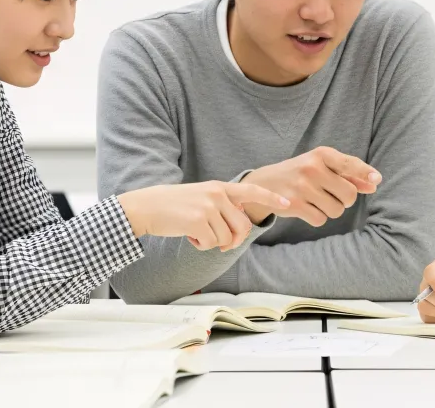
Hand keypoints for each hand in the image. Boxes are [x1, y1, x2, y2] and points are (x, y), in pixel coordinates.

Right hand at [119, 181, 289, 251]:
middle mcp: (217, 195)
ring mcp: (208, 207)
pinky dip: (202, 246)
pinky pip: (212, 244)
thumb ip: (222, 206)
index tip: (288, 203)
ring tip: (197, 233)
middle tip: (218, 242)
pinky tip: (190, 237)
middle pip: (243, 227)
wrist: (146, 206)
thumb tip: (240, 225)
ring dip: (213, 243)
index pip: (252, 191)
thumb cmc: (174, 206)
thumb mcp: (202, 198)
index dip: (271, 198)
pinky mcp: (198, 221)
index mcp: (220, 188)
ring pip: (227, 238)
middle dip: (233, 240)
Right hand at [241, 146, 380, 226]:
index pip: (349, 163)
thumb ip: (349, 175)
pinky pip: (321, 220)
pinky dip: (317, 217)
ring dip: (330, 210)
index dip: (364, 172)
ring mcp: (302, 187)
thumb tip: (374, 184)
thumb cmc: (302, 173)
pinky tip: (306, 207)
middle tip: (332, 195)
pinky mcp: (294, 205)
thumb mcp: (323, 167)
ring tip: (316, 200)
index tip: (377, 179)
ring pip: (336, 210)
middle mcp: (312, 168)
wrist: (265, 182)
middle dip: (345, 200)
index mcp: (321, 154)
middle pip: (348, 195)